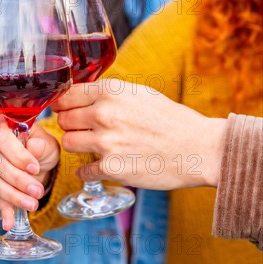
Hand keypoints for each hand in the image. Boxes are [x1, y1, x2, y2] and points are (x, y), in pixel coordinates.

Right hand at [0, 115, 59, 229]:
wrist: (36, 160)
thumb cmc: (40, 146)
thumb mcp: (46, 142)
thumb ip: (40, 144)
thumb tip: (35, 147)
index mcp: (0, 124)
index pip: (1, 137)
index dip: (17, 154)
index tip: (34, 168)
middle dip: (18, 179)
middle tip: (37, 191)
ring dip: (13, 196)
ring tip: (32, 204)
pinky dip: (3, 210)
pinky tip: (9, 223)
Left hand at [53, 79, 225, 189]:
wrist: (200, 149)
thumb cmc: (171, 120)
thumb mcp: (139, 93)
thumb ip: (107, 94)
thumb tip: (77, 96)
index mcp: (111, 92)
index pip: (65, 96)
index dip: (64, 105)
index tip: (66, 110)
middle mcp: (104, 114)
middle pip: (63, 120)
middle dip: (71, 125)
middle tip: (85, 130)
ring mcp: (106, 142)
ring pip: (68, 142)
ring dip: (79, 146)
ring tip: (95, 146)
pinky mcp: (110, 168)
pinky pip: (82, 170)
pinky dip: (89, 171)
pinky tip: (103, 166)